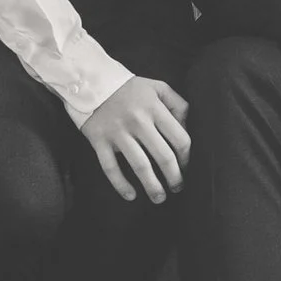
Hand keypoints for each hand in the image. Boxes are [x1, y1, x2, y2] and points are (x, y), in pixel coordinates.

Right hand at [81, 76, 191, 203]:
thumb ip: (178, 104)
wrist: (91, 81)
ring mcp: (118, 132)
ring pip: (140, 165)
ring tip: (160, 198)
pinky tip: (131, 196)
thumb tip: (188, 129)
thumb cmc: (130, 88)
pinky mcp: (99, 140)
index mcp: (155, 108)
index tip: (186, 167)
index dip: (187, 158)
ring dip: (152, 186)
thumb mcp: (158, 88)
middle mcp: (138, 121)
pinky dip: (121, 184)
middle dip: (174, 177)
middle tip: (178, 188)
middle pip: (163, 156)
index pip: (180, 139)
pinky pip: (110, 168)